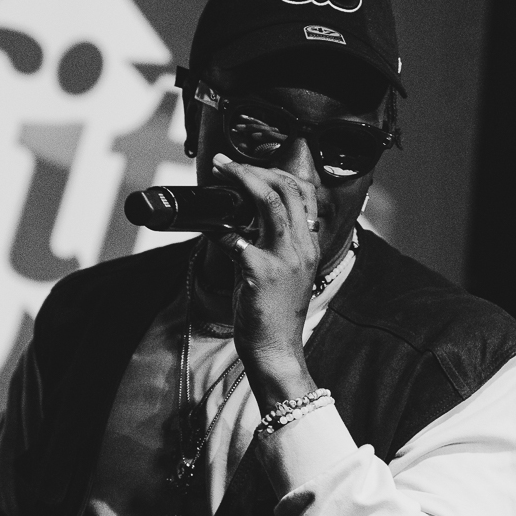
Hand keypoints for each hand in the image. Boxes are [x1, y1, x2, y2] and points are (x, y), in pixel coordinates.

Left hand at [209, 152, 319, 410]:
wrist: (276, 351)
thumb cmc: (275, 317)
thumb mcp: (284, 276)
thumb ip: (270, 248)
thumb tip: (239, 226)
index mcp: (309, 246)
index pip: (301, 194)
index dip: (274, 173)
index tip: (249, 168)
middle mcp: (302, 248)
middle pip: (285, 189)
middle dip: (253, 169)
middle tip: (225, 163)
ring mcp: (283, 259)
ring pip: (268, 202)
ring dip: (241, 180)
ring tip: (220, 171)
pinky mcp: (260, 273)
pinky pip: (235, 237)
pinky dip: (217, 226)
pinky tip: (207, 224)